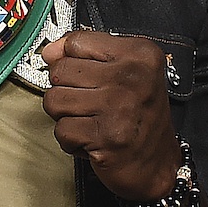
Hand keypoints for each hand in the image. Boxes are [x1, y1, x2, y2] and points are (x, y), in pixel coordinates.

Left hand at [40, 30, 180, 201]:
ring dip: (65, 116)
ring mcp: (119, 107)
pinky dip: (71, 140)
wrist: (158, 164)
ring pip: (55, 100)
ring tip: (88, 121)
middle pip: (60, 71)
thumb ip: (87, 54)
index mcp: (140, 54)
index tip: (82, 76)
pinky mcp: (106, 136)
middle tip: (88, 104)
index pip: (77, 42)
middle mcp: (132, 77)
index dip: (70, 60)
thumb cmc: (140, 118)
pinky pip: (62, 130)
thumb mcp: (125, 72)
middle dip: (65, 91)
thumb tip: (50, 52)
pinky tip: (91, 139)